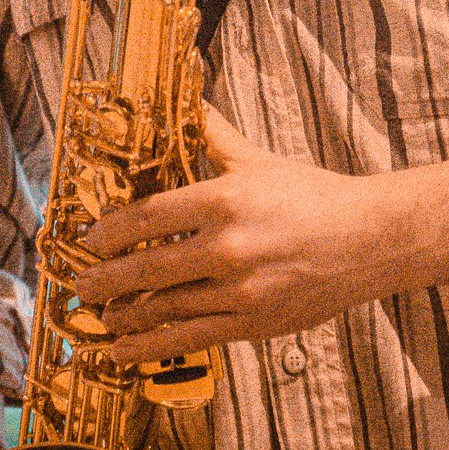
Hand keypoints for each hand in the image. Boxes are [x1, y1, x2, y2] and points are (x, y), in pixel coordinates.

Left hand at [72, 108, 411, 362]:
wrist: (369, 241)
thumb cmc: (313, 197)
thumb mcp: (258, 160)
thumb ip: (213, 135)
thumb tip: (183, 98)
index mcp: (225, 200)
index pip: (148, 218)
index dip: (110, 232)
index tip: (90, 240)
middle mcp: (228, 248)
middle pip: (146, 268)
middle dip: (104, 280)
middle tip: (79, 285)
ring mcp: (240, 292)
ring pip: (164, 309)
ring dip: (122, 316)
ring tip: (98, 318)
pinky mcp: (252, 324)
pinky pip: (189, 339)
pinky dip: (151, 347)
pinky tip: (126, 350)